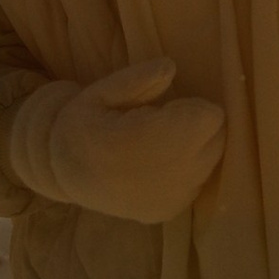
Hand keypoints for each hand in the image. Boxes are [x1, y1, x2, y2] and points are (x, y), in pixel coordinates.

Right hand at [18, 58, 224, 223]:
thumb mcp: (98, 92)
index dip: (191, 107)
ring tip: (159, 145)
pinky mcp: (169, 212)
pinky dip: (187, 170)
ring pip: (212, 161)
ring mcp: (168, 199)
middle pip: (217, 138)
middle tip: (162, 124)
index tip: (166, 108)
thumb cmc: (83, 124)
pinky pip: (199, 182)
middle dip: (198, 126)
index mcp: (143, 141)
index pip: (210, 117)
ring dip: (195, 148)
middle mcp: (161, 175)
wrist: (62, 173)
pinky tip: (157, 166)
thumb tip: (170, 66)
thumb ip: (137, 79)